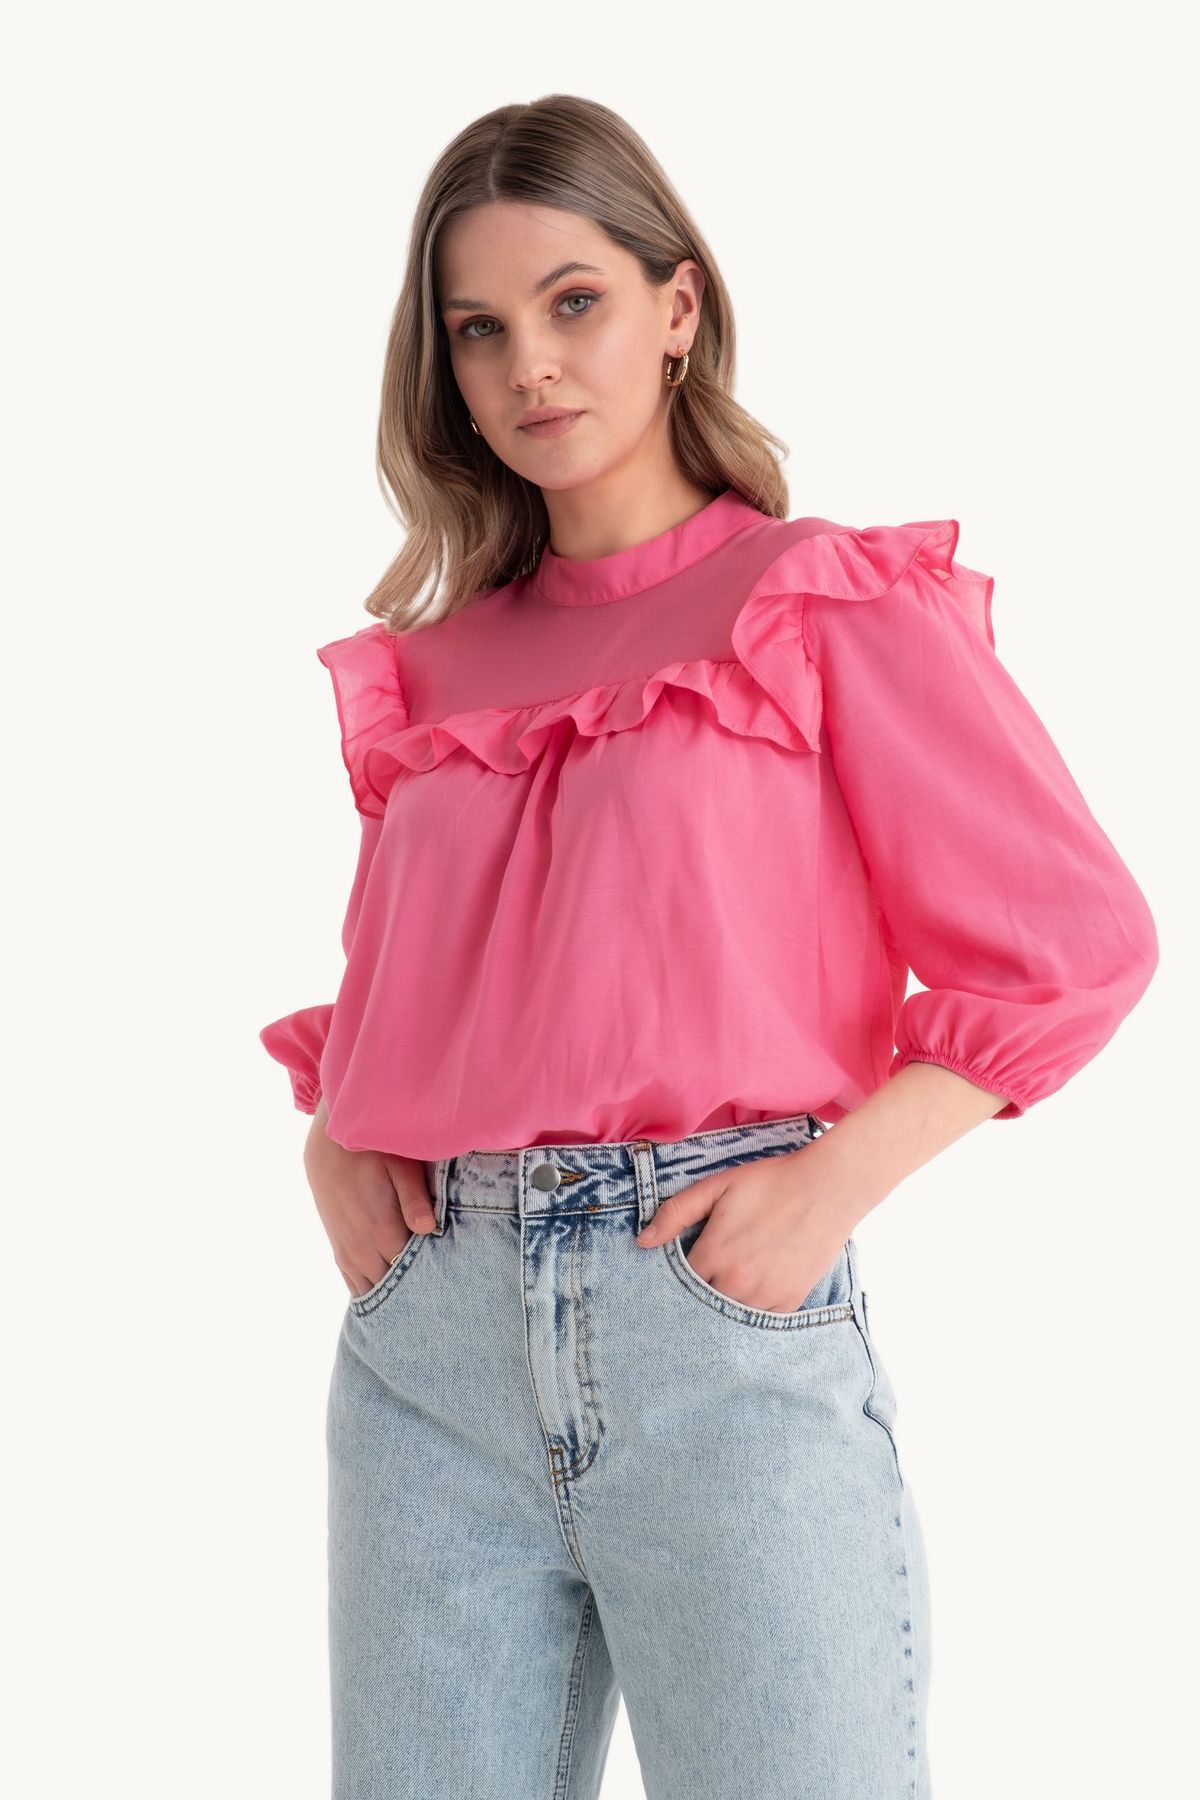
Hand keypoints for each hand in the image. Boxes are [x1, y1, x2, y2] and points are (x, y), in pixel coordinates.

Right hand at [304, 1102, 437, 1298]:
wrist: (327, 1149)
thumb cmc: (372, 1153)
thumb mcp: (400, 1167)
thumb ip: (414, 1199)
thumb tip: (429, 1229)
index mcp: (383, 1230)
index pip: (416, 1271)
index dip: (437, 1277)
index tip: (457, 1280)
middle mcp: (364, 1249)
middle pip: (397, 1287)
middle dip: (419, 1292)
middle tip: (445, 1296)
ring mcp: (349, 1253)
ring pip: (374, 1290)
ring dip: (396, 1297)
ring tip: (421, 1302)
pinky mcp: (340, 1251)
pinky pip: (354, 1285)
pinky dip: (372, 1294)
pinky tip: (390, 1302)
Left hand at [633, 1144, 858, 1313]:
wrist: (826, 1188)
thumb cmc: (769, 1183)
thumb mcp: (717, 1186)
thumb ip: (675, 1212)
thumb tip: (642, 1241)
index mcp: (713, 1254)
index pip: (680, 1281)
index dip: (680, 1273)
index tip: (688, 1262)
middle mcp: (736, 1282)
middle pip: (702, 1302)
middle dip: (701, 1290)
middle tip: (712, 1270)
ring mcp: (764, 1296)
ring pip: (730, 1313)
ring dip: (726, 1300)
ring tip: (734, 1279)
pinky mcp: (789, 1302)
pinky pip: (760, 1319)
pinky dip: (754, 1308)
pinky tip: (755, 1288)